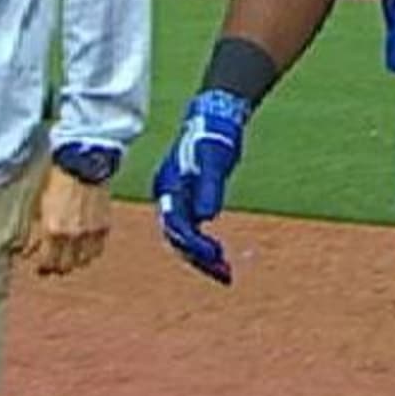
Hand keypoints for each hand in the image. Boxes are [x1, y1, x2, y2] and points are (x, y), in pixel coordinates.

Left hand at [14, 167, 111, 276]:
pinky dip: (88, 254)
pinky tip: (82, 250)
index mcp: (53, 231)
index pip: (45, 262)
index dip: (39, 265)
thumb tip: (23, 248)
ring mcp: (91, 233)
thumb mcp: (36, 204)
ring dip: (72, 263)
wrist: (83, 163)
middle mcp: (73, 236)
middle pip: (63, 267)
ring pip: (81, 262)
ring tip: (65, 259)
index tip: (34, 262)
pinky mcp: (103, 227)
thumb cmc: (55, 179)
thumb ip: (32, 229)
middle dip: (53, 268)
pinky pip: (96, 251)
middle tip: (48, 265)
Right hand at [151, 90, 250, 283]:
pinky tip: (219, 256)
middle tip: (225, 275)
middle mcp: (168, 197)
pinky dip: (205, 245)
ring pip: (185, 237)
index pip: (178, 225)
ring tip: (226, 274)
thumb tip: (206, 216)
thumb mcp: (214, 161)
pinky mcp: (188, 200)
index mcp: (169, 187)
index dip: (196, 243)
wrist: (213, 120)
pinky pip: (193, 230)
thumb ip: (208, 187)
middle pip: (178, 237)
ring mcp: (177, 199)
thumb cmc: (213, 137)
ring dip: (203, 256)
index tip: (216, 256)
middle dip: (200, 258)